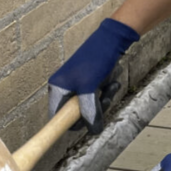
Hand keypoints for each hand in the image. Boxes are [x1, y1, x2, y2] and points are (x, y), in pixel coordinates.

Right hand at [48, 17, 138, 132]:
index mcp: (57, 88)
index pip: (57, 116)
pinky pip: (96, 98)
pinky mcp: (89, 84)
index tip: (86, 126)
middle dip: (93, 110)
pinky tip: (113, 84)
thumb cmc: (95, 60)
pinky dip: (105, 94)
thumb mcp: (89, 88)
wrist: (111, 40)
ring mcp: (77, 86)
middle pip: (76, 114)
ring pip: (89, 107)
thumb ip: (89, 110)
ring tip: (111, 88)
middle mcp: (64, 88)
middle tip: (104, 101)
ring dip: (102, 101)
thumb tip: (93, 130)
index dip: (71, 124)